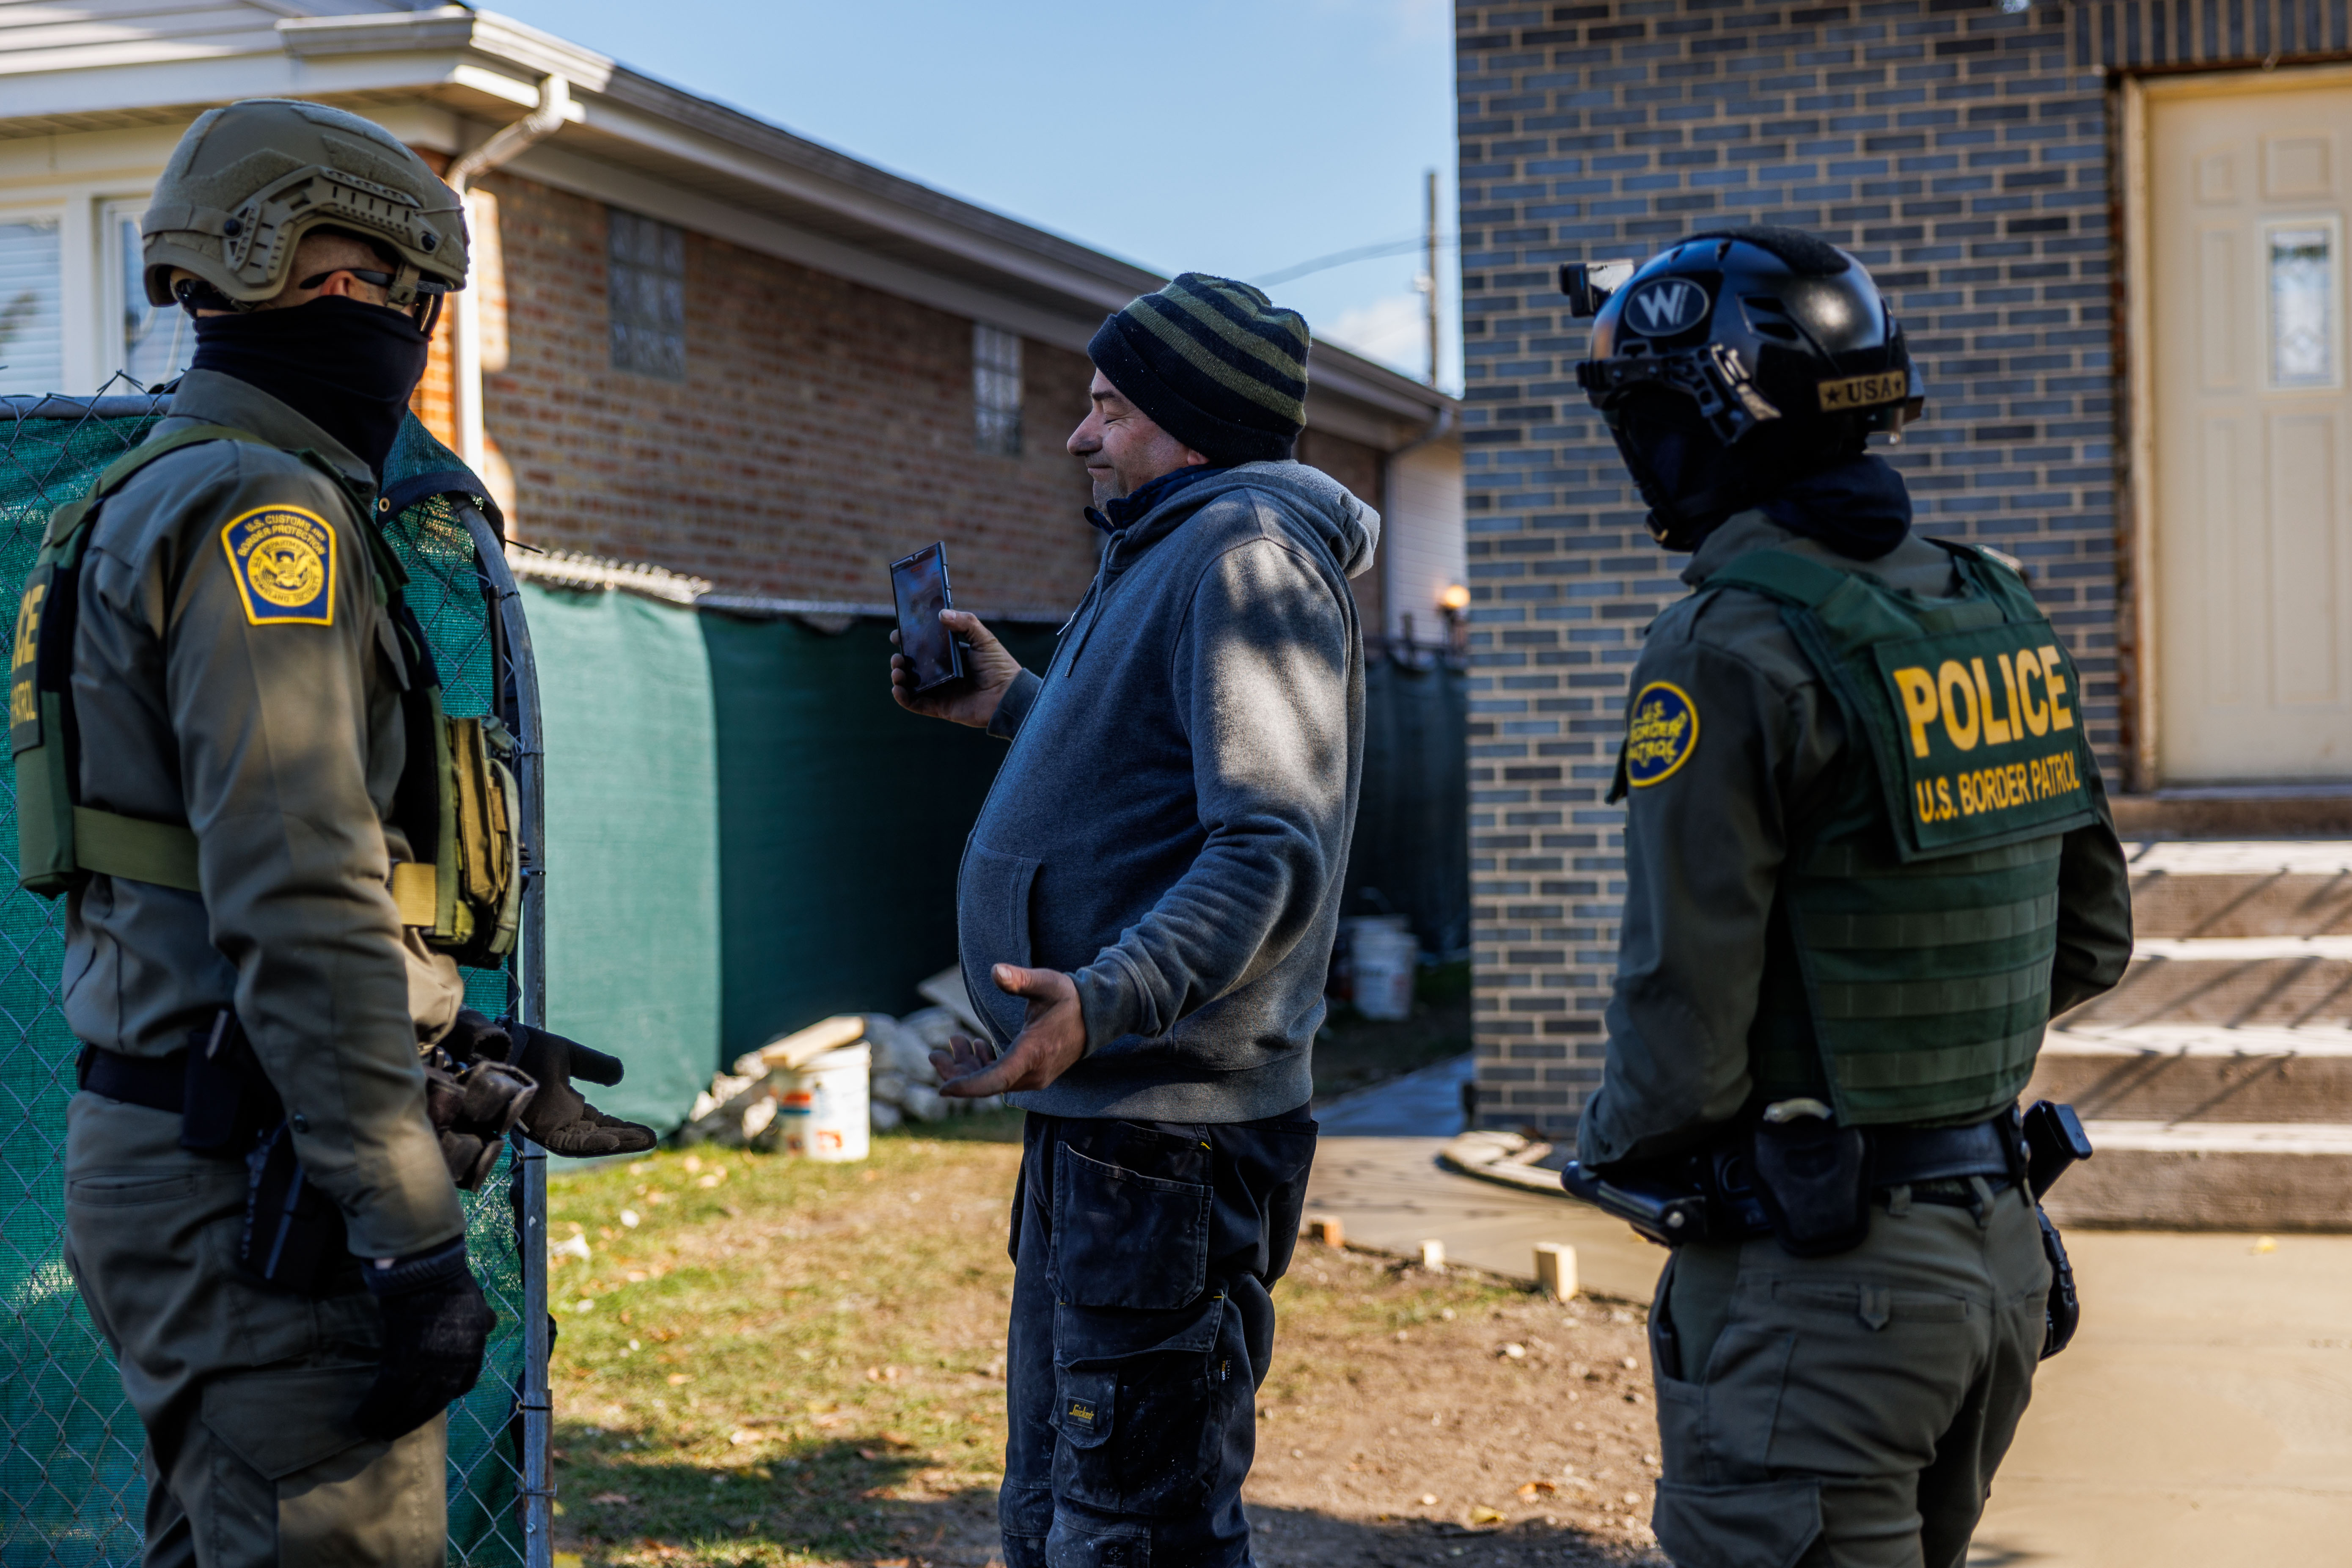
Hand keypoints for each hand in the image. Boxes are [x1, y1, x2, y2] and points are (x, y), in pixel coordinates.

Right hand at [352, 1239, 493, 1440]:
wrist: (426, 1271)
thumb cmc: (449, 1283)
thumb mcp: (476, 1304)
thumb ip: (480, 1320)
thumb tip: (488, 1323)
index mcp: (473, 1351)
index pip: (462, 1386)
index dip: (443, 1397)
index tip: (427, 1403)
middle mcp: (454, 1364)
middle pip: (432, 1403)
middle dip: (411, 1420)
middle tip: (392, 1432)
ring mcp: (430, 1365)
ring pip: (408, 1404)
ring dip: (388, 1422)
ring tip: (373, 1432)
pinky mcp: (403, 1361)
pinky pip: (387, 1395)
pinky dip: (373, 1410)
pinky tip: (361, 1420)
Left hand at [504, 1024, 657, 1156]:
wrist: (505, 1048)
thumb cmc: (532, 1049)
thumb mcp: (572, 1056)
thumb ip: (595, 1066)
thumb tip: (619, 1075)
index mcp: (566, 1108)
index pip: (600, 1123)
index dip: (623, 1128)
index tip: (647, 1132)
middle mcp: (559, 1122)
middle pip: (598, 1137)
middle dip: (625, 1139)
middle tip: (652, 1140)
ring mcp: (549, 1129)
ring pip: (587, 1143)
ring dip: (615, 1143)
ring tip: (642, 1141)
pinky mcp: (539, 1130)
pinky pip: (568, 1143)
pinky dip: (591, 1143)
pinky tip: (612, 1140)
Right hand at [892, 609, 1024, 728]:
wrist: (1009, 696)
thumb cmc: (1000, 666)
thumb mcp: (984, 639)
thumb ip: (966, 623)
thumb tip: (941, 613)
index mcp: (951, 655)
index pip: (925, 646)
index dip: (909, 640)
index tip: (897, 634)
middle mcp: (943, 672)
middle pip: (914, 665)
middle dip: (900, 658)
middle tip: (898, 655)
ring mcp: (940, 691)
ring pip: (911, 684)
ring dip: (899, 676)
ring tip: (898, 669)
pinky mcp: (940, 707)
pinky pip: (915, 704)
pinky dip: (902, 698)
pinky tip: (898, 689)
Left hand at [930, 964, 1087, 1096]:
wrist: (1097, 1016)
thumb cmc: (1070, 998)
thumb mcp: (1047, 983)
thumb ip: (1020, 980)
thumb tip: (995, 971)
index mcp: (1033, 1053)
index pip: (997, 1079)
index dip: (968, 1086)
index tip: (942, 1088)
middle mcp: (1033, 1073)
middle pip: (988, 1084)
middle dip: (958, 1072)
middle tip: (934, 1054)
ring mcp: (1034, 1077)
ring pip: (993, 1081)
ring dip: (969, 1066)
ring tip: (955, 1039)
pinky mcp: (1033, 1074)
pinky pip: (1002, 1077)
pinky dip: (984, 1066)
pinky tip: (975, 1046)